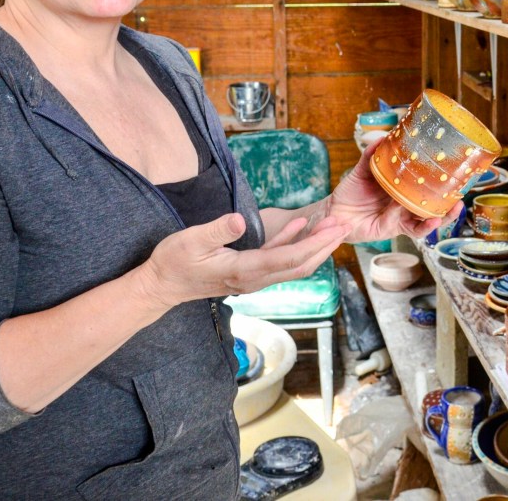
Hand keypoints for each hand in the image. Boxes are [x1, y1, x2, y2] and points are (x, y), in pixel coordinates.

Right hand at [134, 212, 350, 308]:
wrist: (161, 286)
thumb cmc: (173, 262)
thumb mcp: (190, 240)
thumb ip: (216, 230)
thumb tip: (240, 221)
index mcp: (244, 270)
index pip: (289, 258)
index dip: (316, 243)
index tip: (334, 228)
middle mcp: (254, 279)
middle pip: (300, 265)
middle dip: (325, 246)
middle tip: (345, 225)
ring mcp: (253, 279)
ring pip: (294, 266)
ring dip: (316, 248)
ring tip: (333, 227)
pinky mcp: (250, 273)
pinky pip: (280, 262)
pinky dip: (296, 246)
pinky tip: (304, 228)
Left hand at [327, 139, 463, 244]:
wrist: (335, 212)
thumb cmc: (350, 192)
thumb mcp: (362, 170)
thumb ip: (371, 156)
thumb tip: (382, 137)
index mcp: (400, 189)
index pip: (423, 185)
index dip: (438, 181)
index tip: (453, 172)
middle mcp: (404, 204)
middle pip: (431, 205)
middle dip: (448, 202)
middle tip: (460, 193)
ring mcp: (401, 217)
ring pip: (427, 219)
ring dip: (442, 215)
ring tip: (454, 208)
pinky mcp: (394, 229)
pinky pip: (412, 229)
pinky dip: (423, 225)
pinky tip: (431, 219)